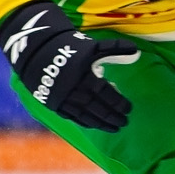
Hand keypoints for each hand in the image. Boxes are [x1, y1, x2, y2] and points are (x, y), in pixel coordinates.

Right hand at [0, 0, 137, 131]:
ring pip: (86, 116)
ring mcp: (63, 99)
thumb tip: (137, 52)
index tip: (129, 109)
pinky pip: (72, 117)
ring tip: (113, 128)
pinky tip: (94, 125)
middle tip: (124, 122)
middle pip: (98, 109)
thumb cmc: (69, 47)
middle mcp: (75, 91)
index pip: (108, 95)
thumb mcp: (93, 45)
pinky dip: (84, 122)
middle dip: (113, 117)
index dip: (120, 104)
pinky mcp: (53, 103)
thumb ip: (115, 49)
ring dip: (101, 124)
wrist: (37, 50)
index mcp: (86, 77)